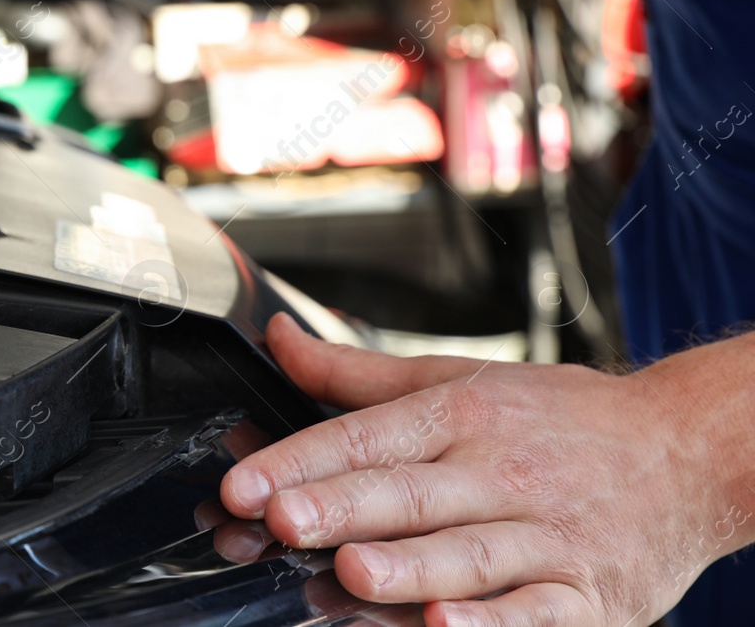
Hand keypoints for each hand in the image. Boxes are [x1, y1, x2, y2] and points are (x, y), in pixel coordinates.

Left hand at [216, 312, 754, 624]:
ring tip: (350, 573)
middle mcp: (502, 472)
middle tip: (282, 521)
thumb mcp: (460, 379)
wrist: (689, 452)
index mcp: (463, 415)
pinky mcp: (589, 596)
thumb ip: (358, 374)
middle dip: (343, 509)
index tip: (245, 483)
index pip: (369, 436)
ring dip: (408, 568)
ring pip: (470, 554)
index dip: (302, 459)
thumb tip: (276, 336)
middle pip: (411, 493)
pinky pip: (538, 614)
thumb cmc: (559, 419)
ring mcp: (547, 536)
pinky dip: (495, 624)